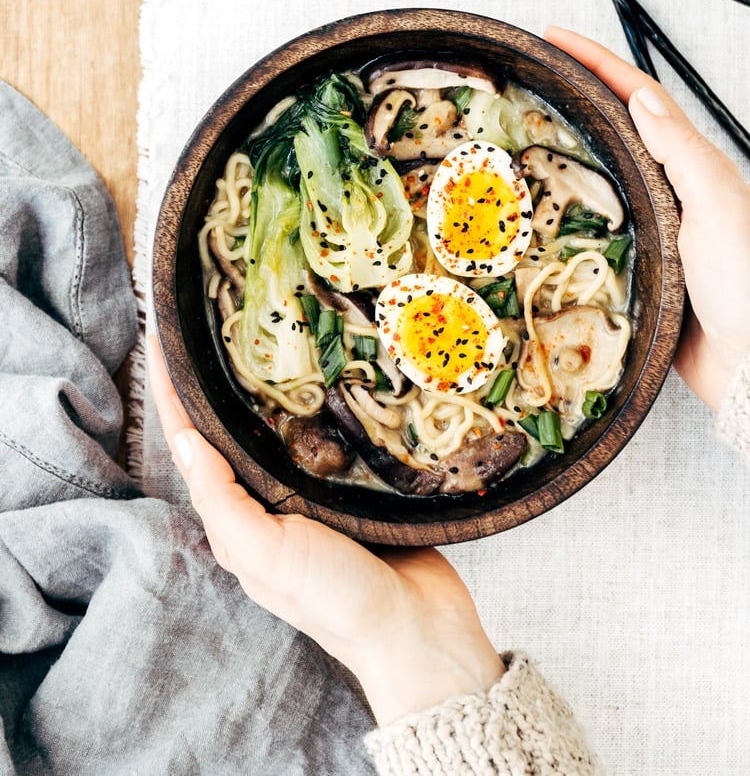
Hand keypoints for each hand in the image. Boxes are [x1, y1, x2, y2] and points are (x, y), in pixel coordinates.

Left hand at [147, 337, 503, 724]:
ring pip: (283, 424)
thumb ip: (223, 499)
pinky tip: (330, 368)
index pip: (193, 441)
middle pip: (233, 427)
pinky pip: (332, 431)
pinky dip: (324, 399)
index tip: (164, 336)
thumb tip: (184, 437)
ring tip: (266, 329)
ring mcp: (315, 489)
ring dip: (271, 383)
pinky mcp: (357, 481)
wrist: (417, 630)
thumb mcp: (264, 553)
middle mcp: (269, 498)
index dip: (174, 391)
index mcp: (237, 516)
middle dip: (219, 378)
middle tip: (214, 318)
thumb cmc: (335, 597)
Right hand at [546, 26, 749, 411]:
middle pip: (613, 128)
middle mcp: (667, 190)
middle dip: (573, 96)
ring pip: (596, 174)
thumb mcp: (716, 205)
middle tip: (526, 79)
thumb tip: (639, 96)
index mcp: (687, 166)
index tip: (554, 38)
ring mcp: (648, 227)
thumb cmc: (742, 282)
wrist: (749, 365)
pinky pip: (589, 226)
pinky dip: (562, 208)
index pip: (636, 97)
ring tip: (518, 134)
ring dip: (562, 147)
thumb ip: (680, 152)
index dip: (597, 63)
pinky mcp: (633, 266)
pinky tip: (534, 211)